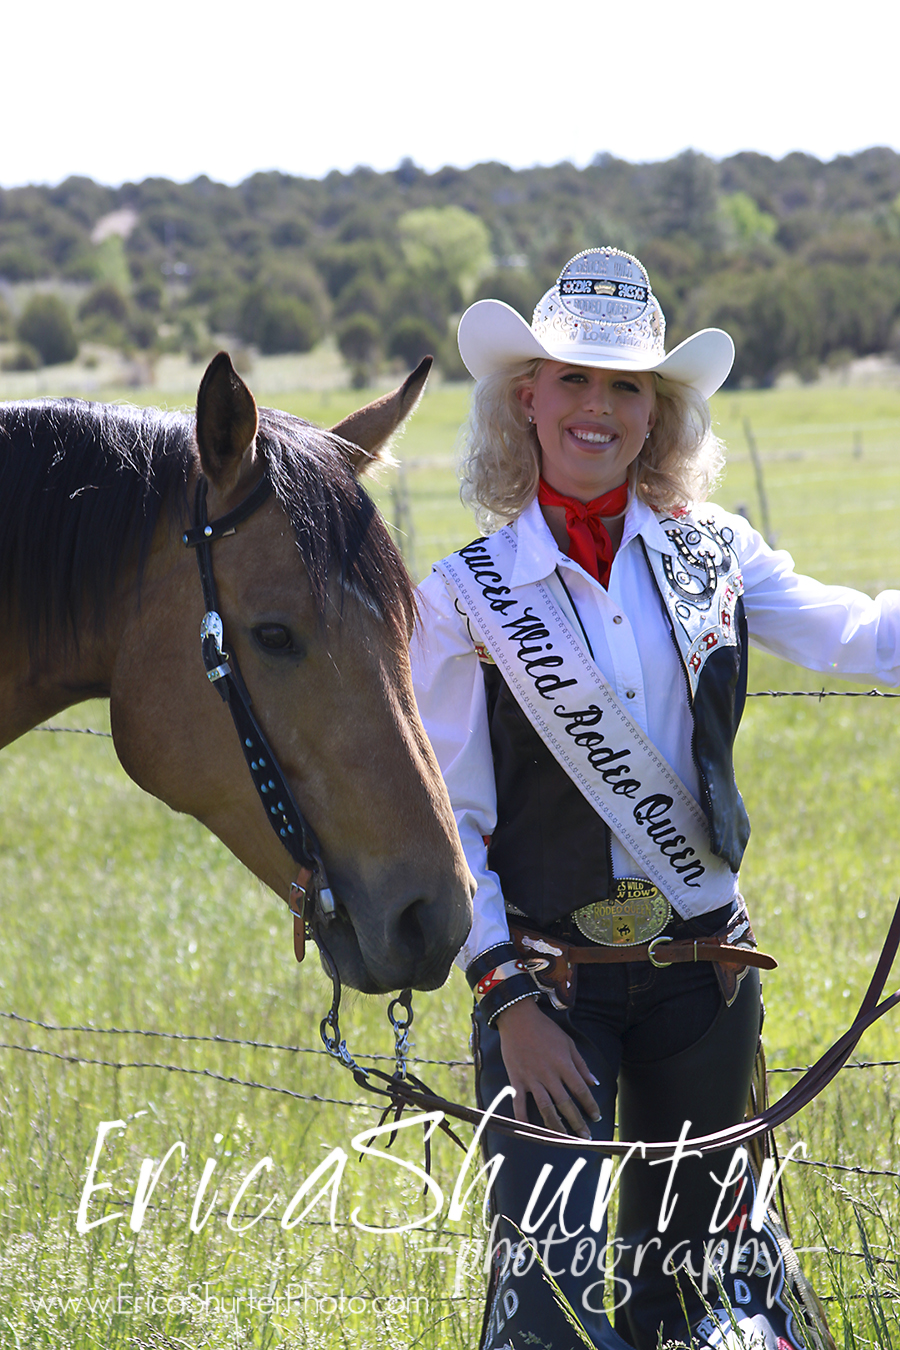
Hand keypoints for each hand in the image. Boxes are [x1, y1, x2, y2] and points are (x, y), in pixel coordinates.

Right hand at [495, 998, 600, 1139]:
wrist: (518, 1018)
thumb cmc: (546, 1029)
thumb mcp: (568, 1042)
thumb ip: (581, 1064)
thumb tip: (594, 1082)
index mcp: (564, 1064)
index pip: (581, 1090)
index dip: (590, 1106)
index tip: (597, 1117)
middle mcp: (549, 1074)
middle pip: (565, 1103)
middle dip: (577, 1122)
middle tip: (585, 1136)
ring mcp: (532, 1078)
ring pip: (546, 1108)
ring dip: (556, 1125)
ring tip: (564, 1138)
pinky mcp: (516, 1079)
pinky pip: (519, 1102)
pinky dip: (523, 1117)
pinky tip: (529, 1130)